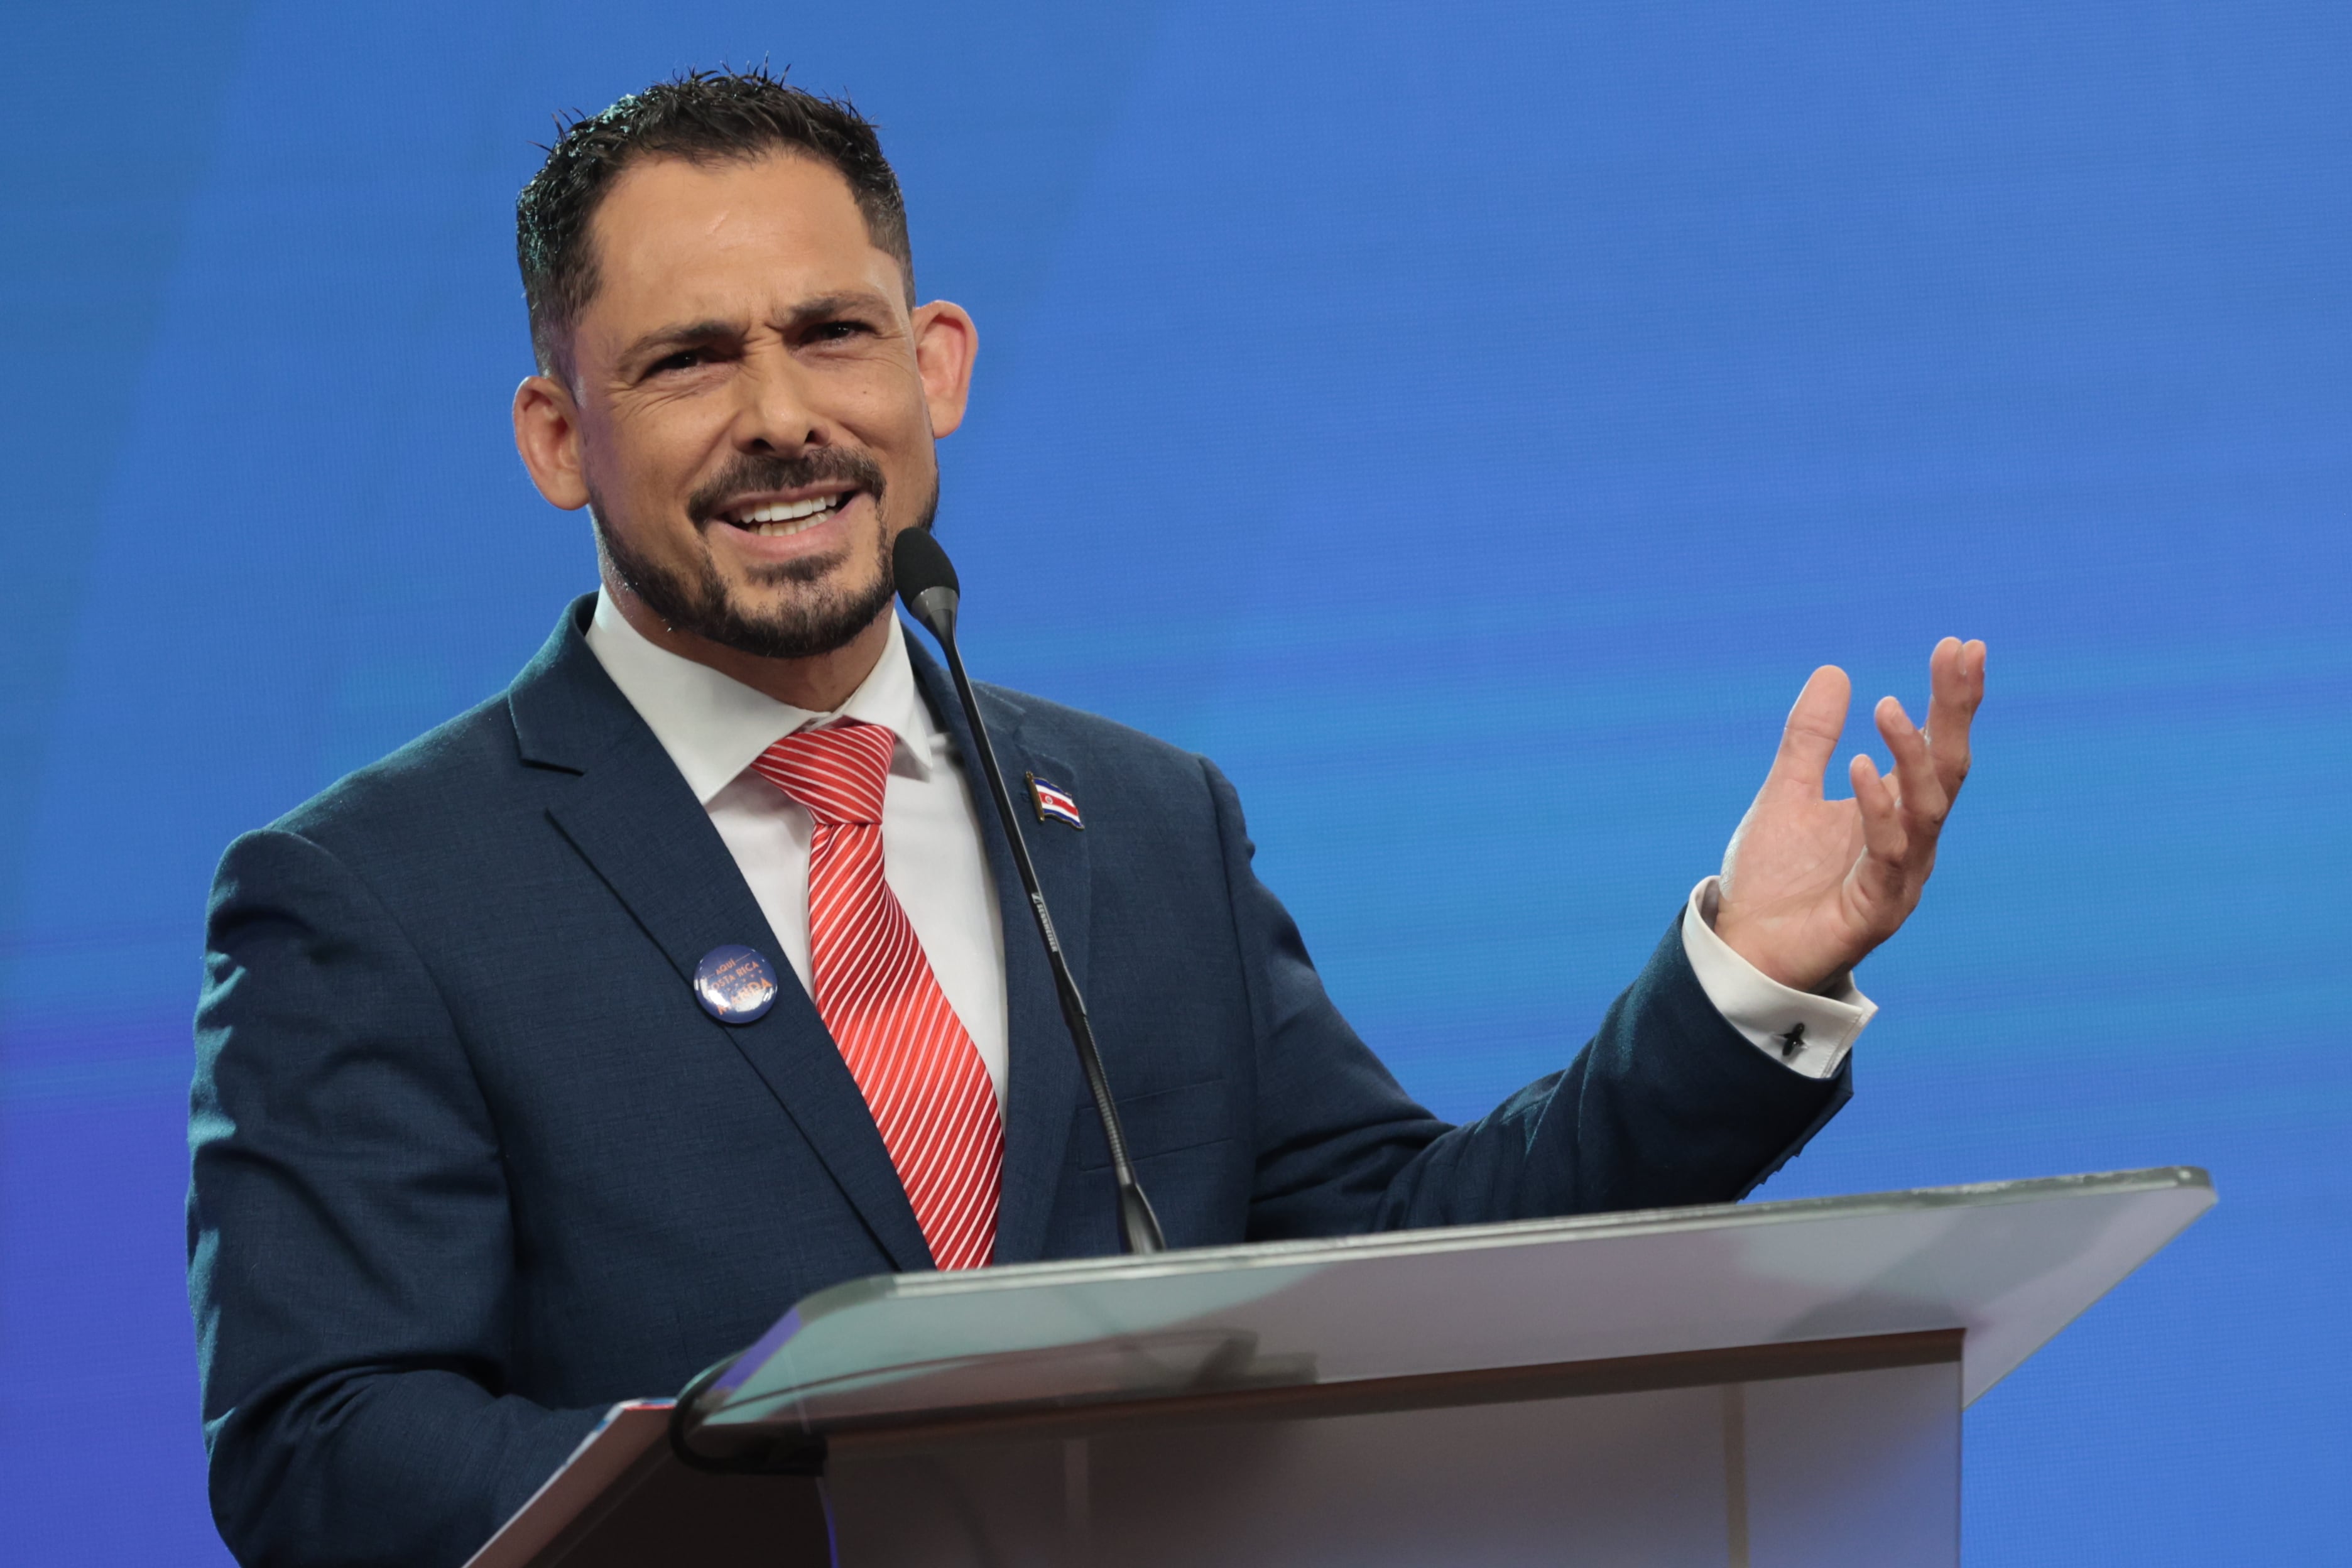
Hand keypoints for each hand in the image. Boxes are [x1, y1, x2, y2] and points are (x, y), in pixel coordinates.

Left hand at [1713, 638, 1986, 992]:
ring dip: (1912, 757)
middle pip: (1947, 771)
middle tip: (1958, 657)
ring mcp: (1899, 878)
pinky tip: (1859, 766)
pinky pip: (1886, 855)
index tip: (1959, 646)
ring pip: (1925, 811)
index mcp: (1896, 813)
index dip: (1951, 699)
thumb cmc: (1775, 878)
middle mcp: (1910, 842)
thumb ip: (1809, 739)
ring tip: (1889, 708)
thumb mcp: (1787, 791)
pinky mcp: (1875, 911)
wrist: (1743, 948)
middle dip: (1954, 713)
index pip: (1935, 747)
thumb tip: (1834, 671)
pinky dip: (1877, 810)